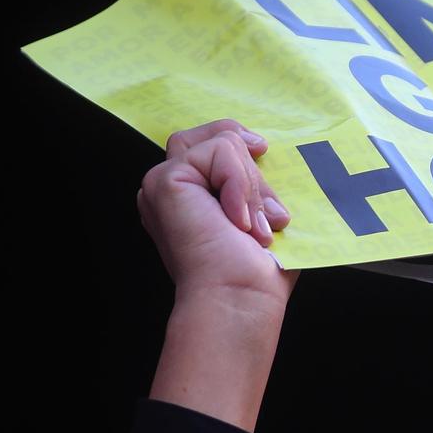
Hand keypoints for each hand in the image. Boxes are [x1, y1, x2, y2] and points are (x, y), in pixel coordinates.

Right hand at [138, 118, 298, 311]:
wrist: (238, 297)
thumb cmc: (256, 271)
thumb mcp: (261, 214)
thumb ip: (253, 182)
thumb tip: (263, 149)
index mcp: (190, 197)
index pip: (213, 145)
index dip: (242, 144)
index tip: (264, 155)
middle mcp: (171, 188)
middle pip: (214, 136)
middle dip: (254, 168)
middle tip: (269, 213)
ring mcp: (162, 182)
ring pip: (221, 141)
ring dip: (251, 184)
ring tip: (255, 224)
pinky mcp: (164, 180)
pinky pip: (219, 149)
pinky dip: (240, 183)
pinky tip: (238, 221)